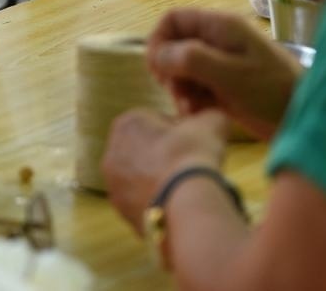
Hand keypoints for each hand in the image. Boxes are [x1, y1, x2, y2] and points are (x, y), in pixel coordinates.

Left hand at [102, 108, 226, 233]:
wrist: (184, 204)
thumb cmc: (193, 156)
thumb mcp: (211, 123)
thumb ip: (210, 114)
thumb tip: (213, 117)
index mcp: (128, 123)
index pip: (158, 122)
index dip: (181, 131)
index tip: (195, 144)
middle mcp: (112, 152)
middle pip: (147, 150)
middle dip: (167, 156)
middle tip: (191, 165)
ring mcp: (114, 184)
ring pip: (142, 177)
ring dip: (160, 180)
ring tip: (185, 188)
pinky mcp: (122, 210)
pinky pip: (142, 202)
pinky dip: (157, 202)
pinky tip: (176, 205)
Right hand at [146, 8, 303, 141]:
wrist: (305, 119)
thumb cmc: (271, 91)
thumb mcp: (231, 74)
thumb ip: (192, 59)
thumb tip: (157, 55)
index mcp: (220, 26)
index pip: (173, 19)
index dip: (159, 41)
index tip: (157, 70)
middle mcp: (217, 40)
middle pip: (174, 44)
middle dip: (169, 70)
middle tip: (176, 93)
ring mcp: (221, 63)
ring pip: (182, 68)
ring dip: (179, 88)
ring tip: (189, 108)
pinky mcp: (224, 84)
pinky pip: (195, 85)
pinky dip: (191, 98)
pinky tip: (199, 113)